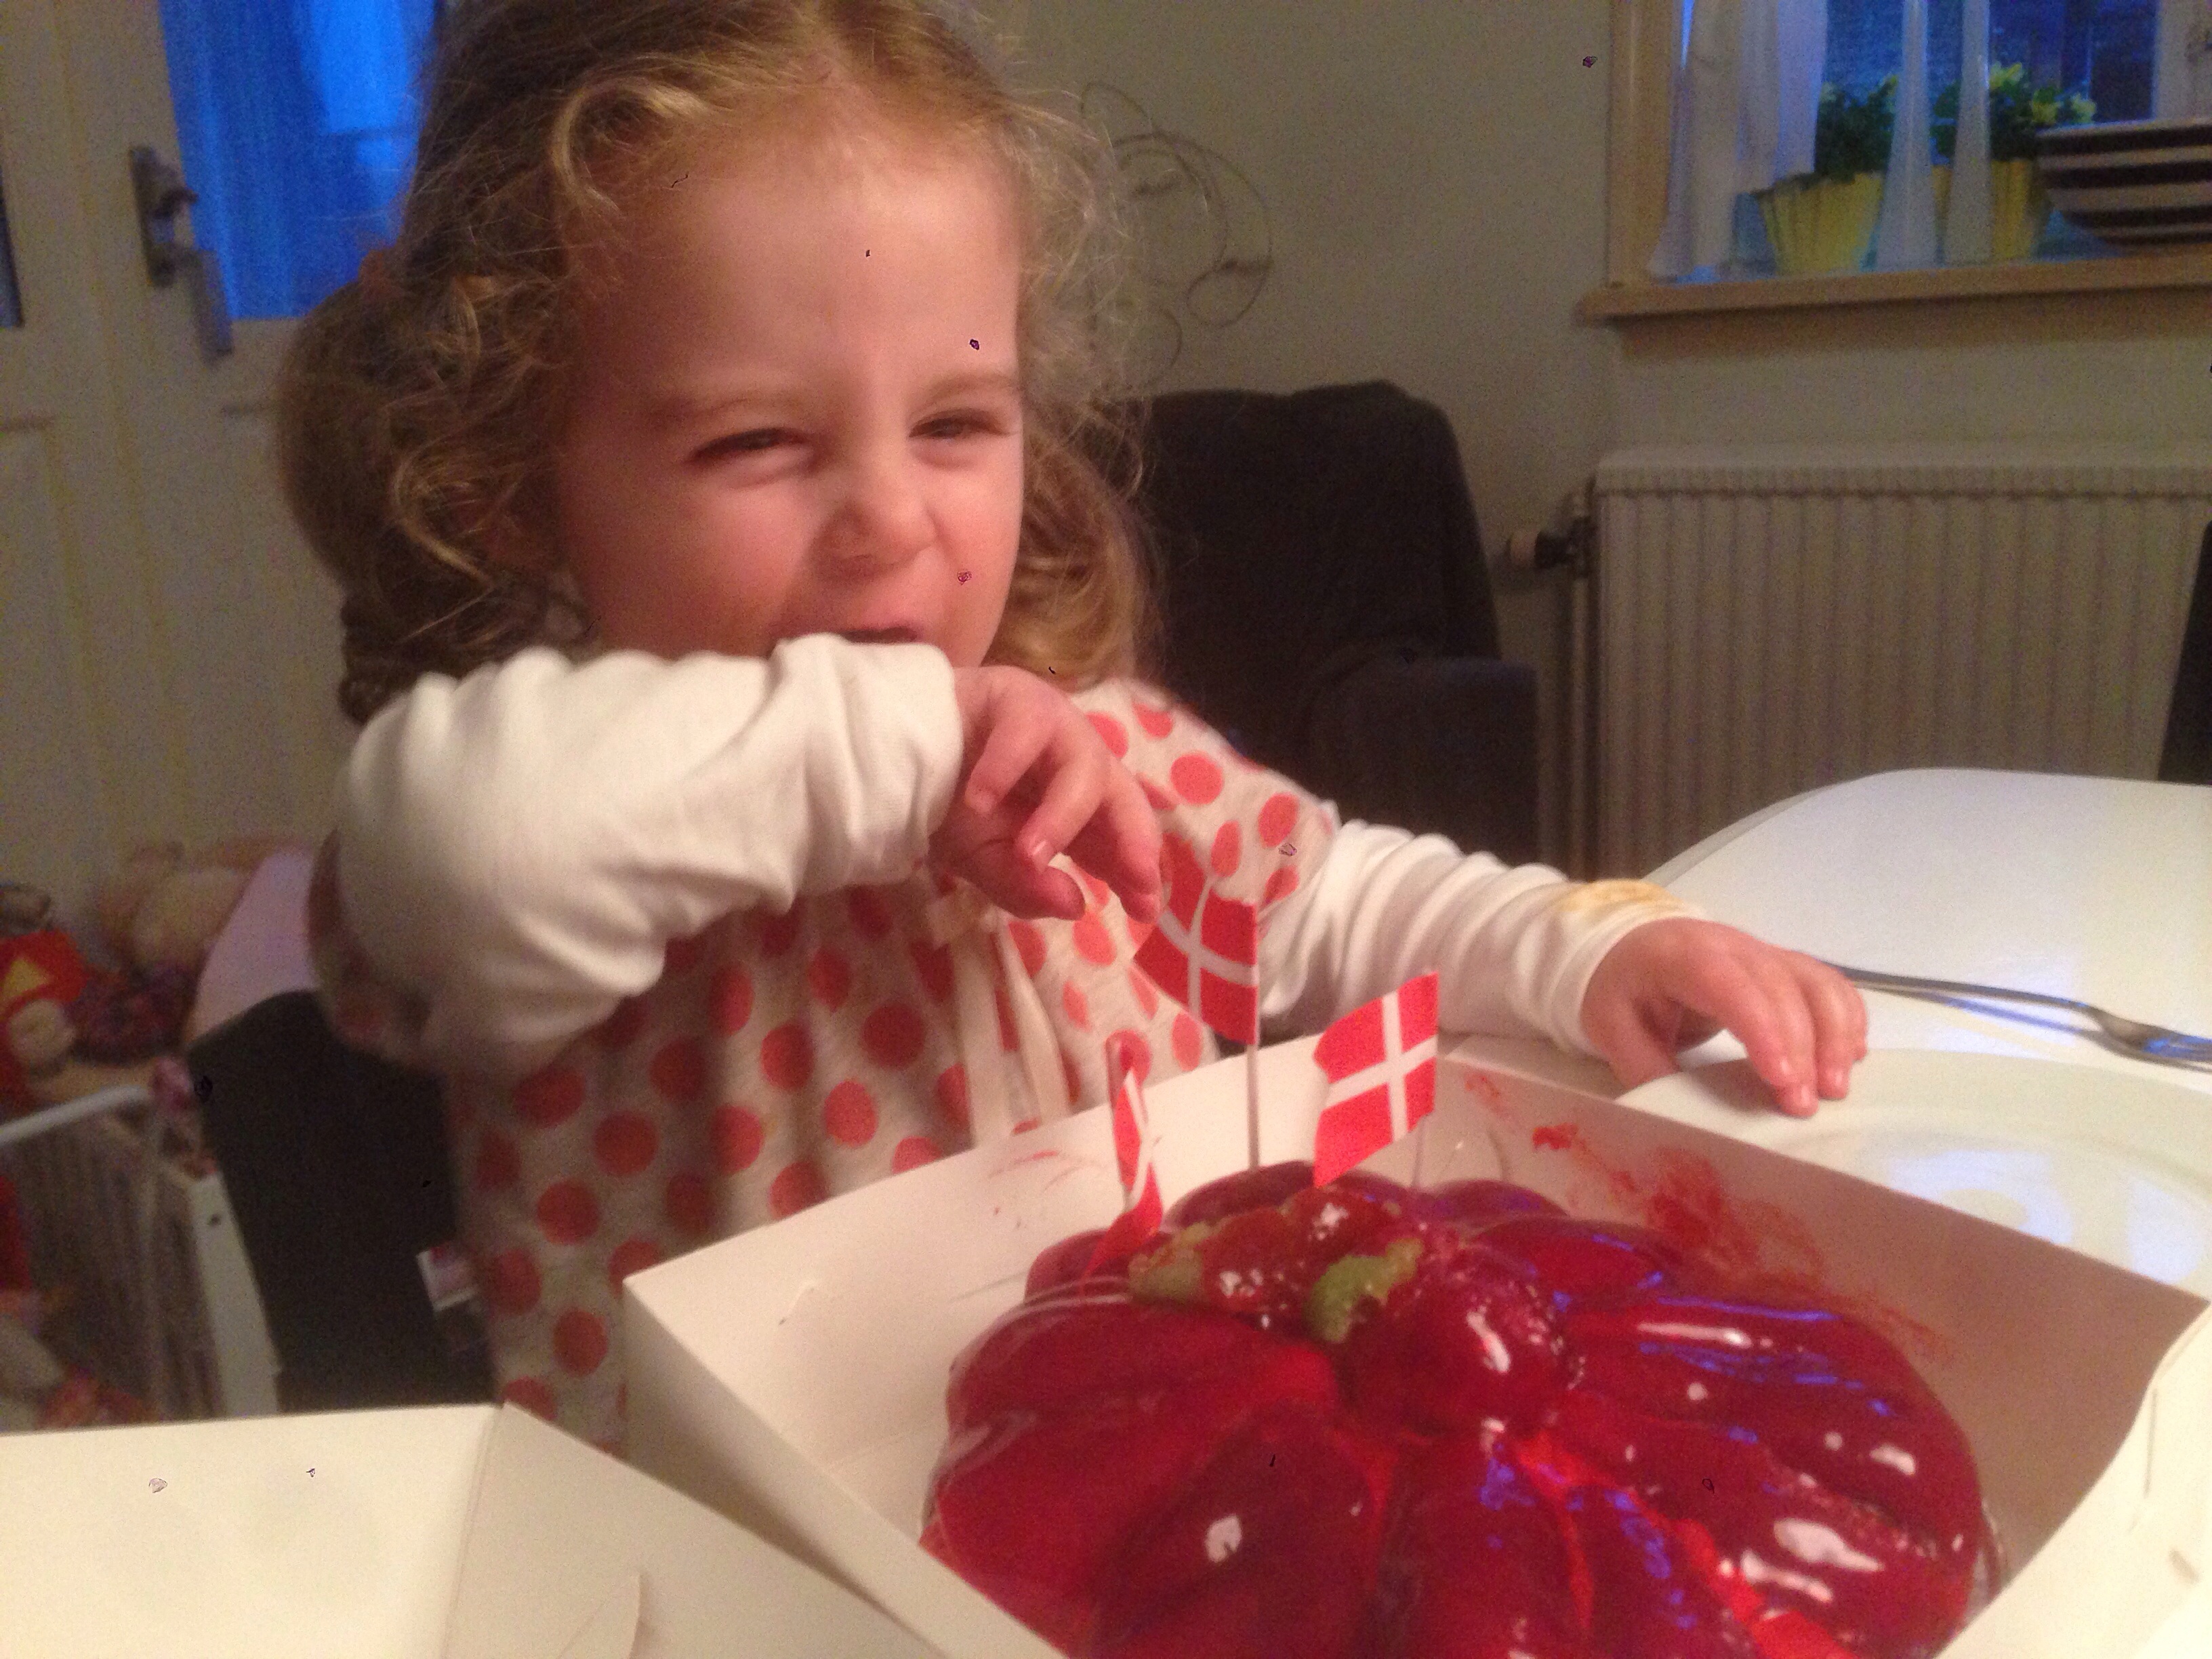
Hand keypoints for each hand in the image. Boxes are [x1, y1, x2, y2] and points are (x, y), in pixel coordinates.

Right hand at [933, 667, 1162, 923]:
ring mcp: (1053, 728)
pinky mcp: (1019, 697)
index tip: (1145, 909)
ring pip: (1083, 766)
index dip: (1135, 873)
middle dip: (1134, 837)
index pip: (1120, 842)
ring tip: (1028, 854)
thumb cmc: (945, 804)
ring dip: (1061, 816)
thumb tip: (1074, 905)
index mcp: (1076, 810)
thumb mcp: (981, 861)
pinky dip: (1002, 768)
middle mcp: (1075, 765)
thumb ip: (1024, 888)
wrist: (889, 752)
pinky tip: (978, 801)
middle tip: (1134, 877)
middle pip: (1124, 797)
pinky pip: (1024, 731)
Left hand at [1579, 918, 1865, 1116]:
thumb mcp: (1612, 1030)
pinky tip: (1851, 1059)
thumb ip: (1648, 1070)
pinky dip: (1847, 1019)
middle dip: (1802, 1048)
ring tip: (1835, 1089)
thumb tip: (1690, 1118)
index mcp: (1682, 957)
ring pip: (1816, 982)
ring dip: (1835, 1035)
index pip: (1729, 985)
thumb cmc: (1623, 990)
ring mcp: (1765, 952)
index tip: (1780, 1078)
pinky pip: (1829, 985)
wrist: (1632, 946)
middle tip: (1803, 1106)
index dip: (1761, 1028)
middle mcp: (1732, 947)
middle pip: (1782, 987)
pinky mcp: (1786, 966)